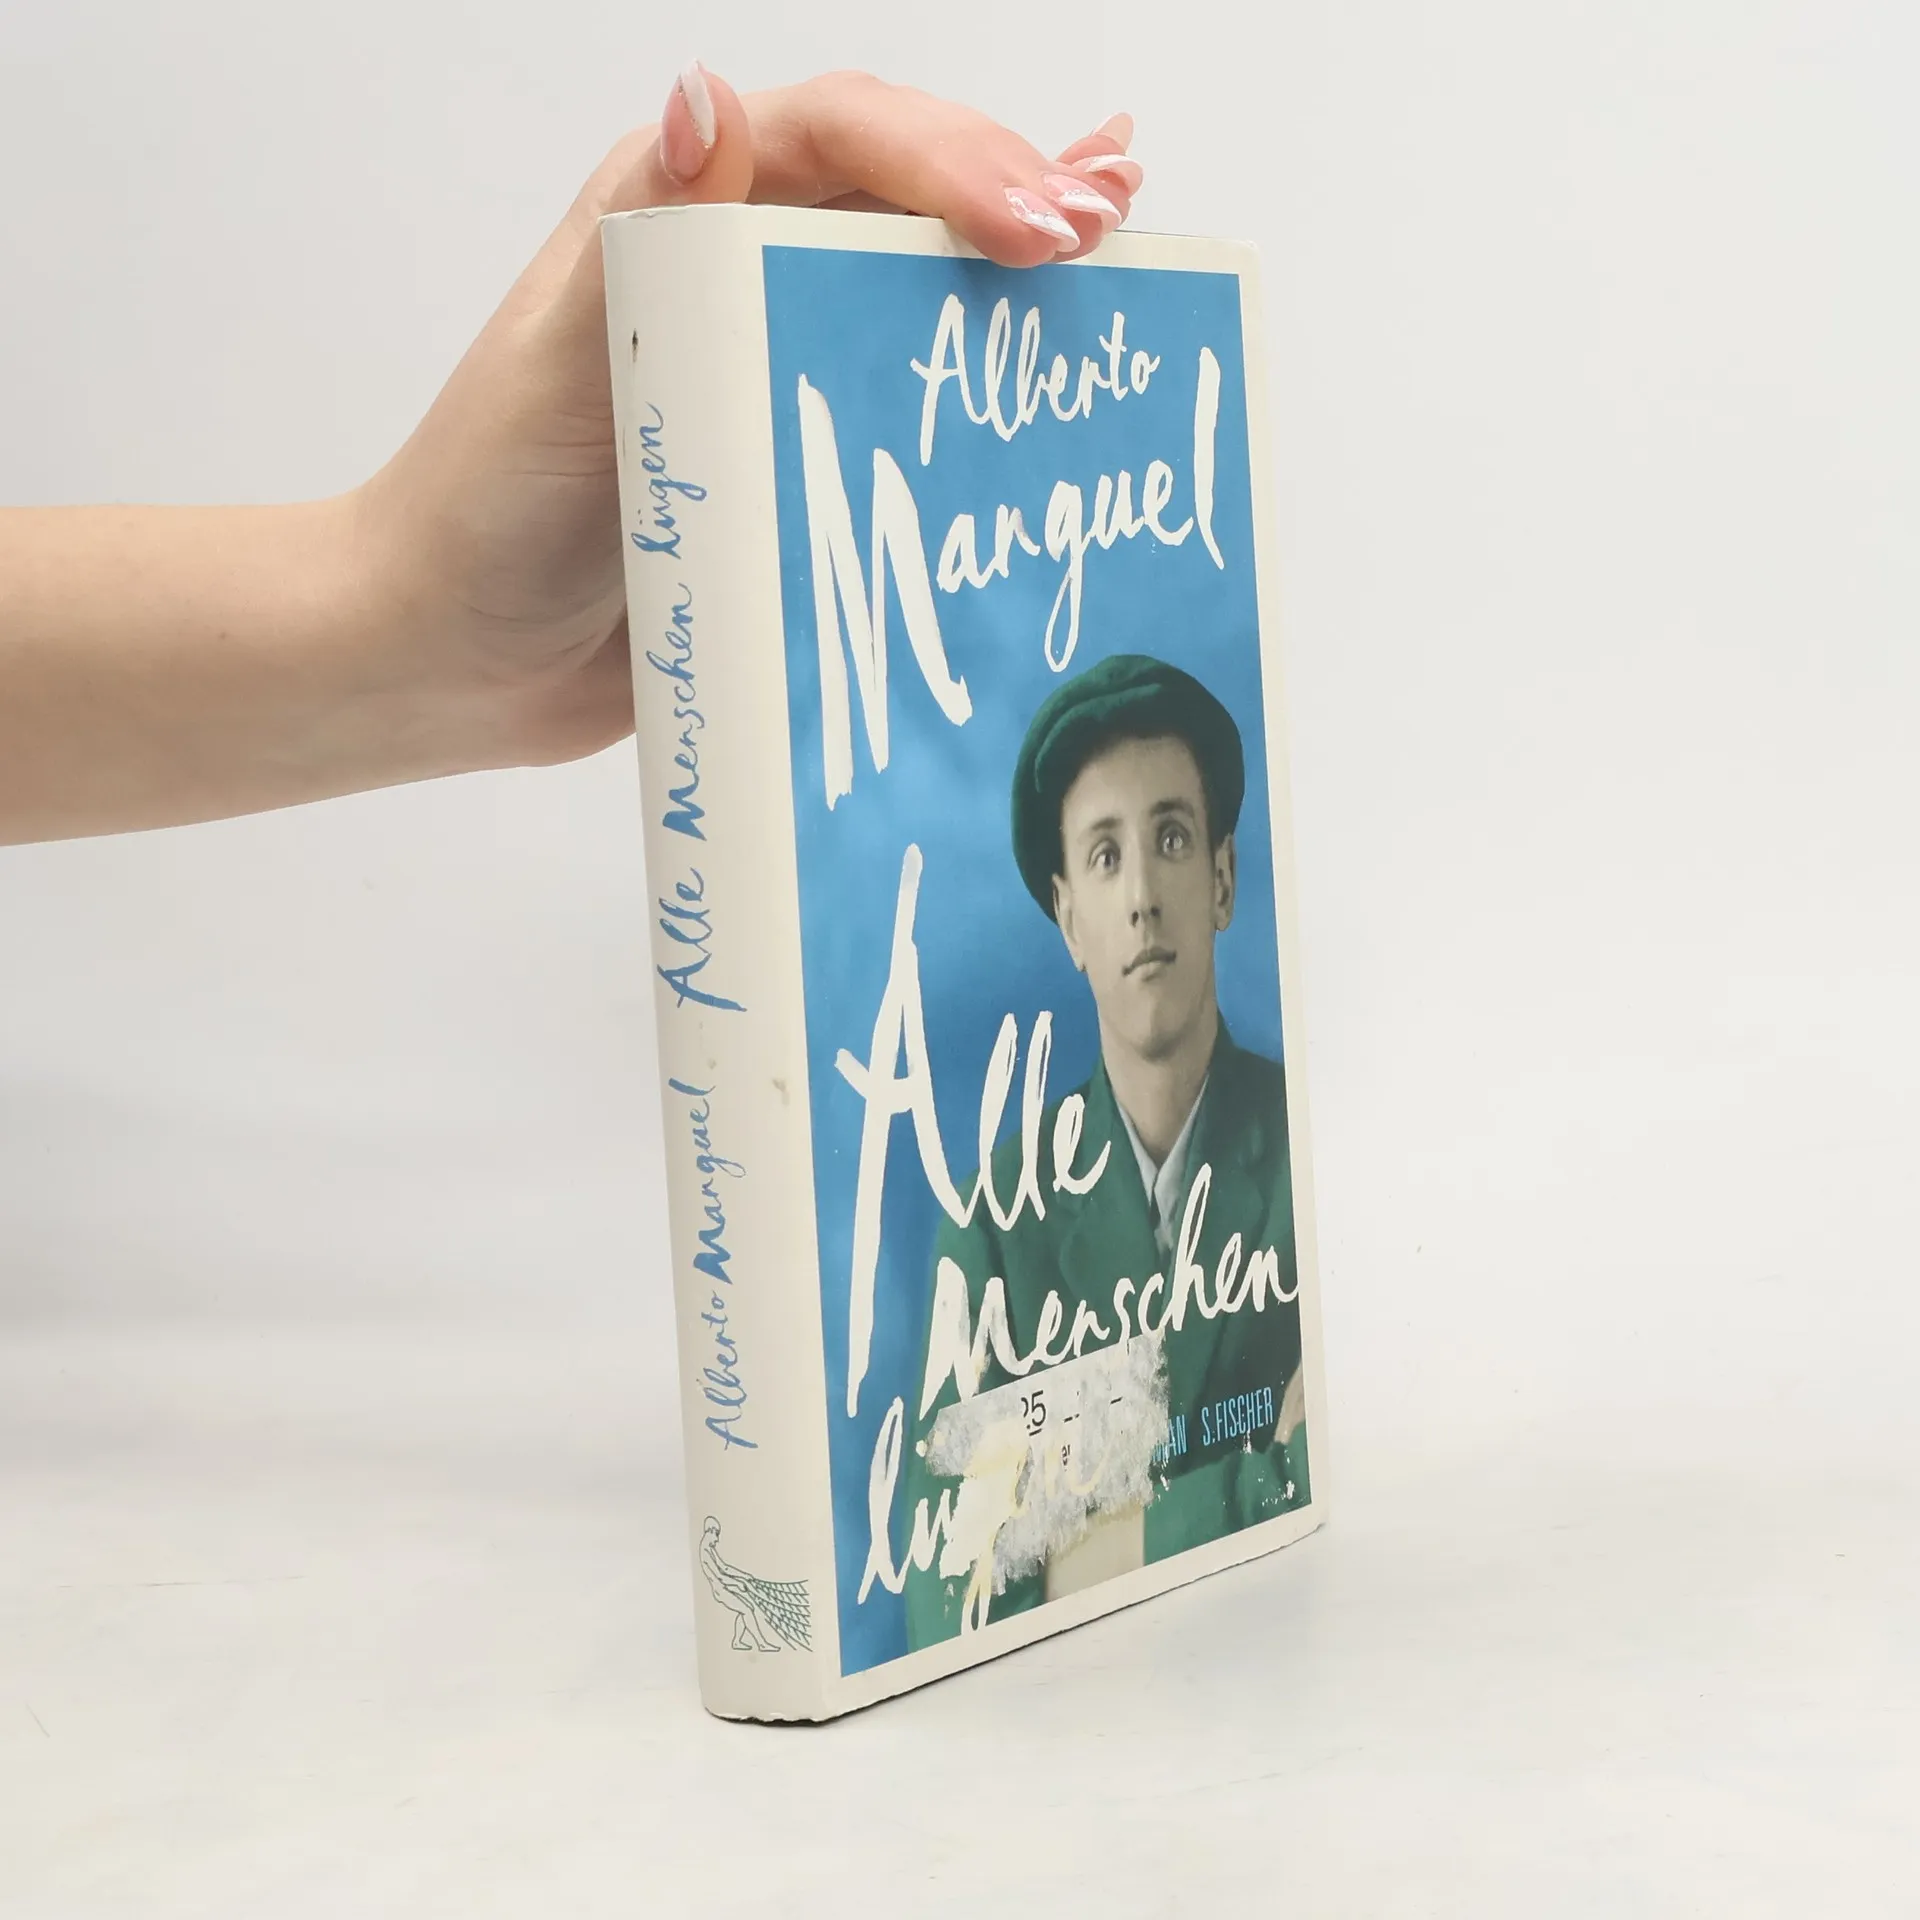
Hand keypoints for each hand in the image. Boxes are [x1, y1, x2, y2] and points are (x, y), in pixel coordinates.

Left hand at [360, 68, 1143, 772]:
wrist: (463, 658)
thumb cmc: (487, 506)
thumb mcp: (562, 362)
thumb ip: (647, 238)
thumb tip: (711, 104)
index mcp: (683, 208)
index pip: (845, 139)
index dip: (953, 163)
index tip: (1035, 232)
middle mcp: (746, 267)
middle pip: (908, 194)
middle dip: (1017, 196)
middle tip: (1105, 235)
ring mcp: (782, 364)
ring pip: (925, 285)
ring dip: (1028, 260)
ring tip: (1126, 241)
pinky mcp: (807, 460)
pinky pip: (913, 399)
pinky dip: (991, 366)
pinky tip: (1068, 321)